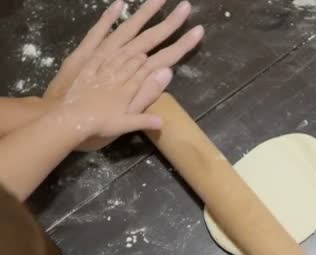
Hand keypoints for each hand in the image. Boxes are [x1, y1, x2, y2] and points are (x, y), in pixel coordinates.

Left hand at [44, 0, 202, 149]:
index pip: (165, 57)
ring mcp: (103, 56)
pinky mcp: (86, 54)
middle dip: (170, 22)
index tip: (199, 30)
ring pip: (128, 30)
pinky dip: (109, 17)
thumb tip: (168, 72)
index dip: (183, 44)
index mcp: (135, 79)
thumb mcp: (126, 121)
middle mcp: (122, 62)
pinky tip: (120, 4)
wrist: (62, 122)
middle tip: (186, 6)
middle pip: (150, 38)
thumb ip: (147, 97)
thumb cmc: (96, 127)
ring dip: (144, 13)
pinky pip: (99, 31)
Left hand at [50, 51, 163, 139]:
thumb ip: (144, 121)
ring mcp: (98, 76)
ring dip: (122, 55)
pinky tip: (104, 50)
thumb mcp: (125, 126)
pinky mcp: (83, 75)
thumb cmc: (100, 125)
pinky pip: (95, 61)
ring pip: (114, 62)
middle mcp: (114, 81)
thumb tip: (163, 121)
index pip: (138, 77)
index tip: (150, 62)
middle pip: (127, 67)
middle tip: (142, 54)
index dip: (145, 69)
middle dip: (136, 60)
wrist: (73, 119)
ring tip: (129, 49)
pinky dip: (101, 54)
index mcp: (125, 93)